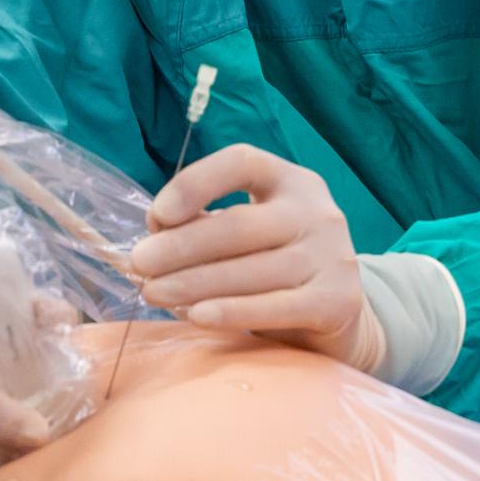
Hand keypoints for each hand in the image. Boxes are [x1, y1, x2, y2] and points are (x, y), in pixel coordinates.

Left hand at [130, 145, 384, 372]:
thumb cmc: (276, 266)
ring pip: (253, 270)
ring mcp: (332, 255)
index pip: (242, 164)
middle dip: (181, 246)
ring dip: (194, 283)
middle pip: (240, 225)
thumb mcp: (248, 235)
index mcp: (290, 181)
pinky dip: (232, 312)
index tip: (156, 216)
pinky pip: (275, 306)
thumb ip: (205, 224)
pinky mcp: (337, 300)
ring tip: (152, 293)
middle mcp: (316, 211)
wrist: (340, 316)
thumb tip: (154, 231)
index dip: (195, 184)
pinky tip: (196, 316)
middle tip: (140, 264)